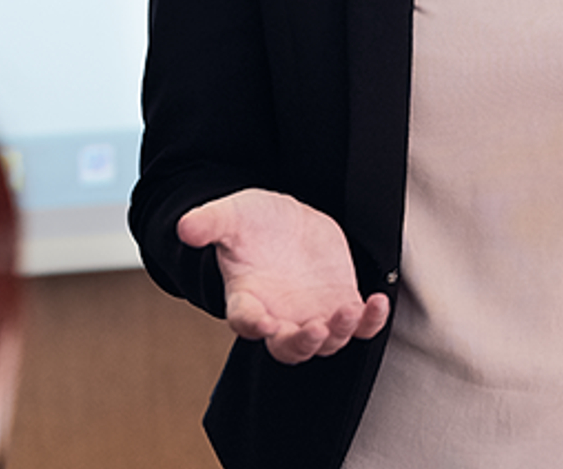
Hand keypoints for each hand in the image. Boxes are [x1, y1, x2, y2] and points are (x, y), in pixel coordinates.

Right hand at [177, 189, 390, 363]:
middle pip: (288, 348)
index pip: (246, 321)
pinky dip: (370, 322)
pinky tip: (378, 303)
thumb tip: (184, 227)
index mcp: (247, 298)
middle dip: (302, 344)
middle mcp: (280, 315)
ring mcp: (312, 313)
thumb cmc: (252, 223)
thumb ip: (209, 223)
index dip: (253, 324)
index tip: (263, 322)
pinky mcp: (340, 303)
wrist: (284, 222)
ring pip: (326, 342)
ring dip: (338, 333)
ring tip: (348, 311)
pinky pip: (359, 325)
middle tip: (313, 330)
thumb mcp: (230, 215)